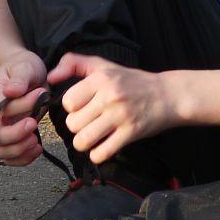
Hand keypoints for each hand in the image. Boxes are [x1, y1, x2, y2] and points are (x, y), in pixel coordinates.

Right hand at [0, 49, 49, 165]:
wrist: (23, 74)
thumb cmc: (24, 68)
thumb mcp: (25, 66)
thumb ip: (20, 79)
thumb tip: (11, 92)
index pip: (0, 109)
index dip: (20, 107)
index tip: (40, 96)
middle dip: (16, 135)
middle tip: (34, 124)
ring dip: (18, 151)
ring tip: (36, 142)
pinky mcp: (7, 138)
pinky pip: (8, 157)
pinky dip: (22, 159)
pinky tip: (37, 149)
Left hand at [52, 53, 178, 165]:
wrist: (168, 95)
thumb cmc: (132, 81)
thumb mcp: (103, 65)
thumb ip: (73, 64)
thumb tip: (50, 76)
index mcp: (100, 78)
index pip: (68, 102)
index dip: (71, 108)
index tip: (80, 108)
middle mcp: (109, 96)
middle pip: (73, 123)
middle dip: (76, 126)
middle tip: (86, 124)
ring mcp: (121, 116)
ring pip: (84, 139)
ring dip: (83, 143)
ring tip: (89, 138)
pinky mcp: (131, 133)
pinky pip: (102, 152)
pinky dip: (97, 155)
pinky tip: (101, 148)